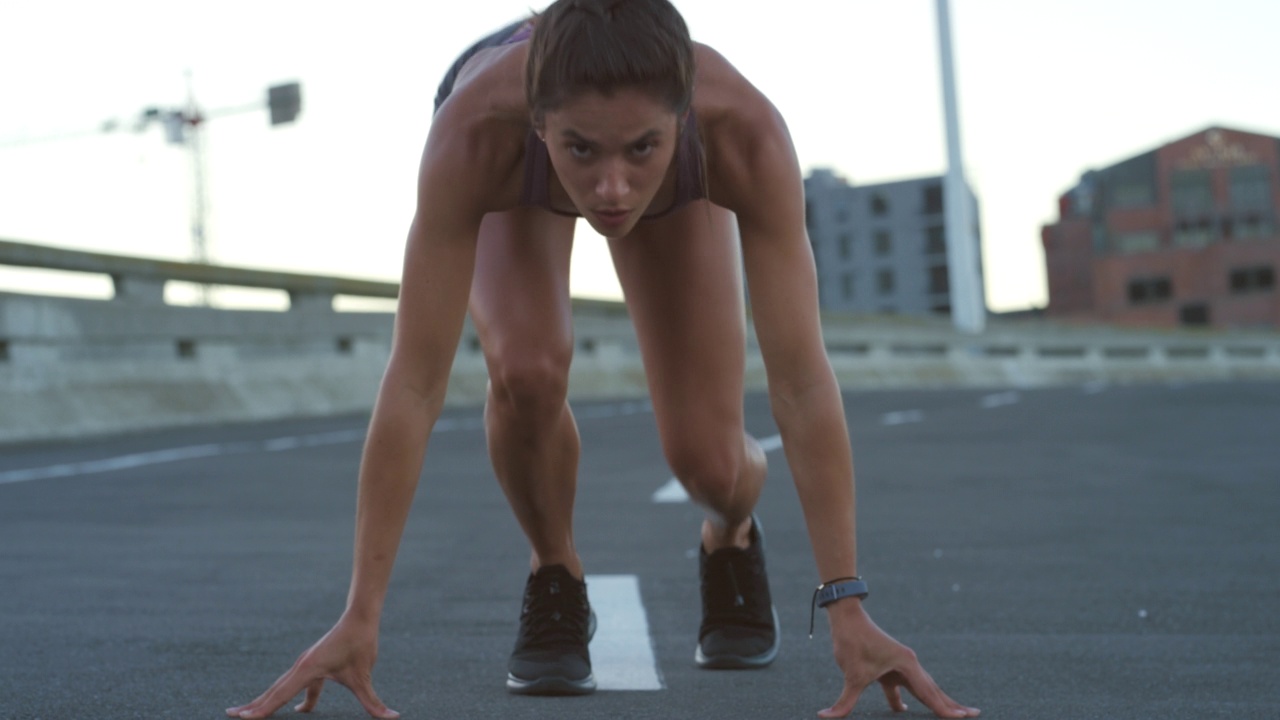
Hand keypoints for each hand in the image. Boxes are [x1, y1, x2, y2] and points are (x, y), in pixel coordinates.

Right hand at [226, 614, 398, 718]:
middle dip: (253, 706)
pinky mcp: (312, 664)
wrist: (360, 616)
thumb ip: (373, 701)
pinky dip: (287, 696)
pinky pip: (295, 684)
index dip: (262, 709)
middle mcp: (301, 666)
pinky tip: (297, 709)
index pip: (280, 694)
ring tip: (247, 714)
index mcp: (308, 669)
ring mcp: (305, 664)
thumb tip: (392, 717)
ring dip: (265, 701)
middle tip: (231, 716)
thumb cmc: (361, 642)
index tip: (243, 719)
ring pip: (280, 687)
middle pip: (273, 691)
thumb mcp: (365, 675)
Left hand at [817, 600, 978, 717]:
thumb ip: (844, 701)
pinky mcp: (889, 667)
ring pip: (922, 688)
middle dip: (953, 705)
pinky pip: (904, 687)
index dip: (946, 709)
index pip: (929, 693)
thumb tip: (825, 717)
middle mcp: (909, 664)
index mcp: (907, 665)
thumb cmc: (852, 641)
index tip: (963, 718)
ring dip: (936, 702)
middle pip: (934, 690)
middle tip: (975, 714)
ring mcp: (901, 665)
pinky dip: (908, 700)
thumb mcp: (851, 674)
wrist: (846, 617)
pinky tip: (906, 711)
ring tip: (954, 714)